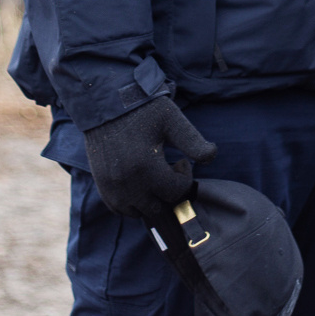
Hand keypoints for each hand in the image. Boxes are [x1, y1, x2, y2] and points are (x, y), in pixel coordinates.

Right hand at [82, 96, 217, 220]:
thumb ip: (194, 141)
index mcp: (146, 167)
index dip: (184, 178)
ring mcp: (112, 186)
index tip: (181, 162)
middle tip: (167, 170)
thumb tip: (212, 155)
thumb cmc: (144, 110)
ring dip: (150, 200)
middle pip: (158, 207)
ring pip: (138, 212)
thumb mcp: (172, 120)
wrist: (108, 103)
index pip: (175, 192)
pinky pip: (119, 208)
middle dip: (168, 192)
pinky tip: (138, 182)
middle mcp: (127, 182)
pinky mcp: (102, 185)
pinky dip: (132, 203)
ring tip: (153, 177)